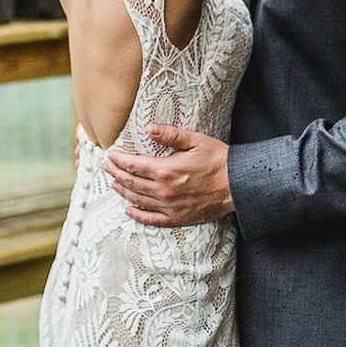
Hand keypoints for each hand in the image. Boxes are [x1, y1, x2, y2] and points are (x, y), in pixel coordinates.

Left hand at [104, 127, 234, 224]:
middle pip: (131, 182)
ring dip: (122, 191)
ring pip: (137, 199)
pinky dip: (137, 215)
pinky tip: (129, 210)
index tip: (111, 154)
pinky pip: (151, 219)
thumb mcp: (196, 141)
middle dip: (116, 173)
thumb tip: (149, 128)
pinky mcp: (177, 218)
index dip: (119, 160)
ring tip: (113, 184)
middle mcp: (163, 190)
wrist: (239, 186)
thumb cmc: (219, 160)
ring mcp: (169, 207)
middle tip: (107, 167)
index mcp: (166, 170)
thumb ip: (170, 134)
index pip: (133, 165)